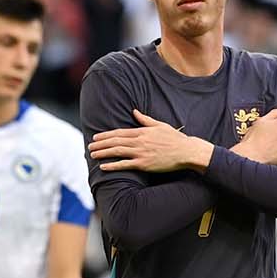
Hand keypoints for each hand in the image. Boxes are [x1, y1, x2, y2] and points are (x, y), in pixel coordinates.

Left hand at [90, 110, 213, 172]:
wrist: (186, 151)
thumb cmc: (174, 139)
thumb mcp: (160, 125)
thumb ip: (145, 119)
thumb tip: (134, 111)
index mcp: (142, 131)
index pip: (119, 132)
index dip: (106, 135)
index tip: (96, 137)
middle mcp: (139, 141)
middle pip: (115, 141)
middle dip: (101, 144)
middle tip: (90, 146)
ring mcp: (141, 153)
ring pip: (117, 151)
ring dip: (103, 153)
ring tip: (93, 154)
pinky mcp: (144, 164)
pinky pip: (125, 165)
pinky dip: (113, 165)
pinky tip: (103, 166)